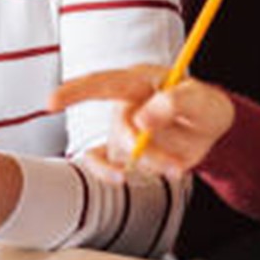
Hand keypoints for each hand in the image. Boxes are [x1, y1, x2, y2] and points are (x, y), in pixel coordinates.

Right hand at [48, 65, 235, 179]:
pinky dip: (109, 173)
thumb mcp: (202, 101)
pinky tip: (122, 179)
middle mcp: (124, 104)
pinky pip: (104, 164)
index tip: (51, 102)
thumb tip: (142, 118)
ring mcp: (120, 129)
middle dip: (148, 151)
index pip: (103, 83)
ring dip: (149, 164)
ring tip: (177, 168)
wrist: (209, 128)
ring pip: (120, 152)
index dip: (75, 91)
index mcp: (139, 80)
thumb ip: (176, 103)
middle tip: (176, 165)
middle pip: (120, 128)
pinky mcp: (121, 152)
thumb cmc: (203, 106)